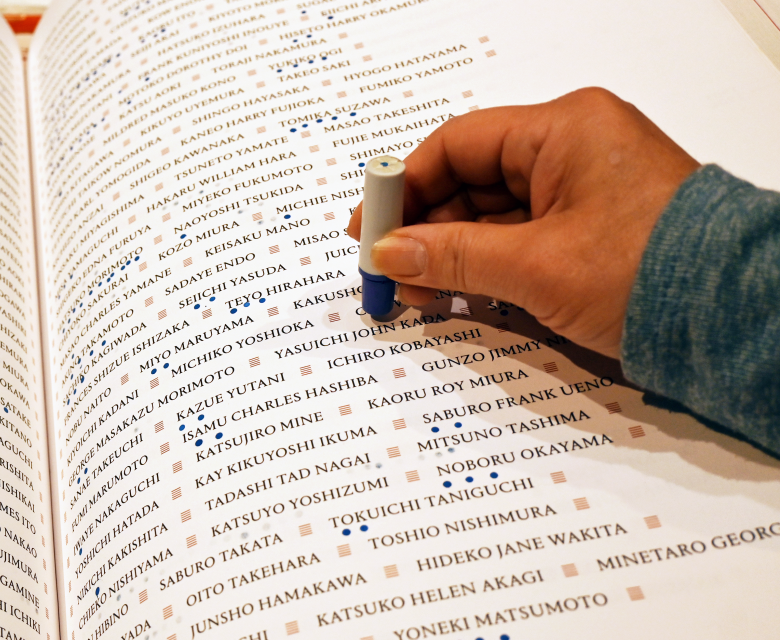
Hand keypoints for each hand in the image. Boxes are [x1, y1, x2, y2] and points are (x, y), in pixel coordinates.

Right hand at [347, 88, 699, 358]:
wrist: (736, 321)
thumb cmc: (649, 273)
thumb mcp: (537, 266)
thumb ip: (454, 257)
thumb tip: (389, 254)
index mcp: (563, 130)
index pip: (458, 144)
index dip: (405, 185)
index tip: (369, 225)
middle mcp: (570, 151)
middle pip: (470, 181)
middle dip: (424, 227)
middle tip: (384, 269)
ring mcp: (581, 193)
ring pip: (492, 216)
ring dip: (450, 253)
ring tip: (413, 294)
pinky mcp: (588, 233)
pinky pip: (519, 240)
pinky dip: (484, 267)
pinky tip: (452, 295)